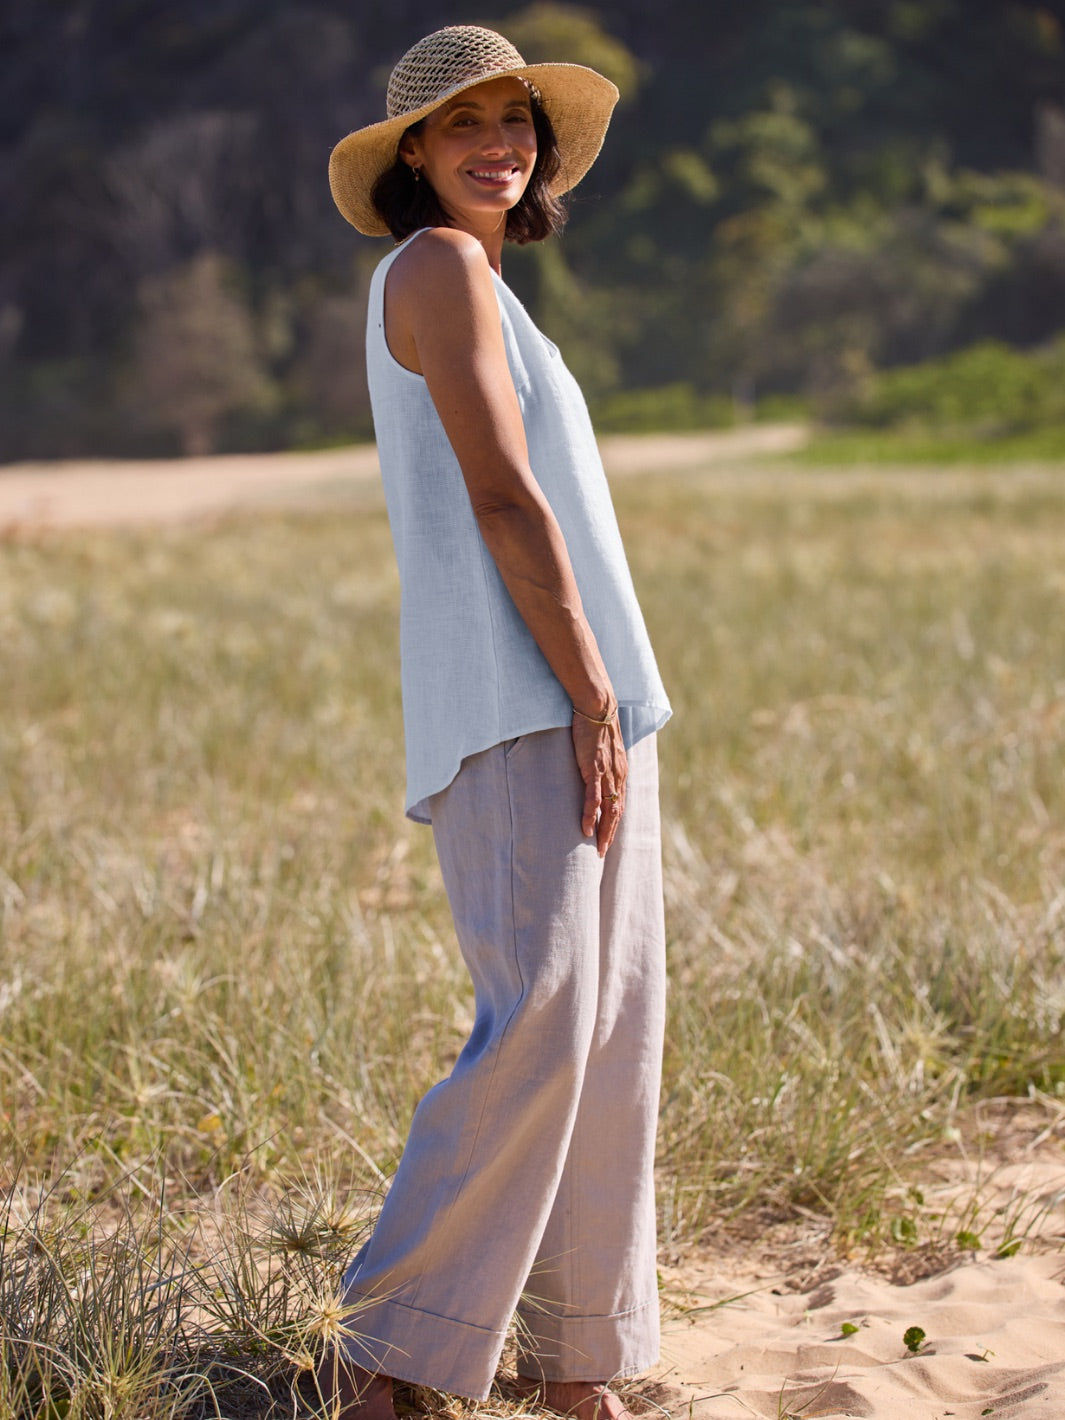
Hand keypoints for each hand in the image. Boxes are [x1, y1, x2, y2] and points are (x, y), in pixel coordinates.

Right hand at [571, 709, 626, 856]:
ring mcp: (608, 774)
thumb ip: (603, 761)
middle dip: (611, 834)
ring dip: (604, 832)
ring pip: (609, 810)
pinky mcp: (594, 769)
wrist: (598, 707)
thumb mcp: (604, 747)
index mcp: (621, 772)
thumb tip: (595, 768)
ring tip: (597, 848)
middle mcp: (619, 776)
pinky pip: (593, 799)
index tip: (608, 837)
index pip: (620, 803)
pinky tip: (585, 829)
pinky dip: (590, 816)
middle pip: (618, 812)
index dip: (614, 823)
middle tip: (602, 852)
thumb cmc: (597, 724)